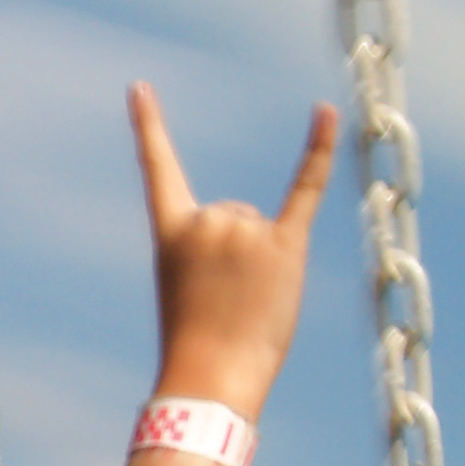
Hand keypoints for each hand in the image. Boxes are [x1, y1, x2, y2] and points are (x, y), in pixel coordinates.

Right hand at [132, 85, 335, 418]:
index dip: (148, 126)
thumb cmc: (199, 347)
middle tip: (224, 303)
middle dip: (235, 258)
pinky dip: (319, 150)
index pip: (158, 168)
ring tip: (247, 303)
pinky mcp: (284, 243)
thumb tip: (256, 224)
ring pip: (260, 225)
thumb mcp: (191, 291)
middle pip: (232, 216)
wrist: (212, 378)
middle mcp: (207, 221)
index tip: (141, 87)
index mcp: (171, 232)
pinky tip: (324, 111)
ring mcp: (244, 229)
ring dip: (261, 263)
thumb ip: (218, 250)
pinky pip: (305, 186)